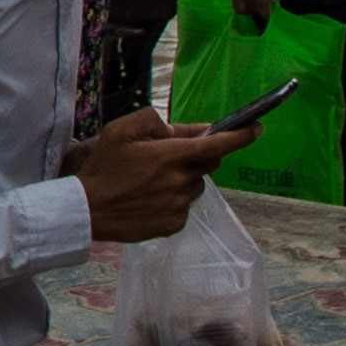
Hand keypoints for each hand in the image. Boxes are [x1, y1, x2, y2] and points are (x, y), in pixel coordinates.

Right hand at [69, 110, 246, 246]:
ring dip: (184, 178)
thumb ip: (151, 120)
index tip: (256, 128)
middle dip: (198, 155)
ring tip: (152, 179)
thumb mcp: (119, 130)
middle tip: (171, 154)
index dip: (240, 136)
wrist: (89, 210)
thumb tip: (175, 130)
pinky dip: (174, 198)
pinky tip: (150, 198)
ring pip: (195, 185)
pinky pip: (184, 206)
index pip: (216, 145)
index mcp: (170, 156)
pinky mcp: (175, 224)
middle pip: (208, 164)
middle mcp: (181, 181)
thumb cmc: (103, 167)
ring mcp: (180, 206)